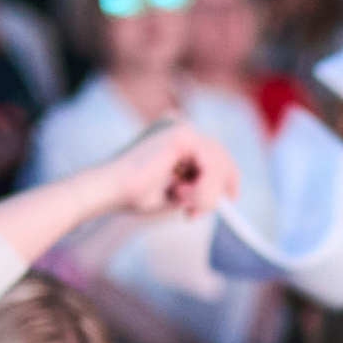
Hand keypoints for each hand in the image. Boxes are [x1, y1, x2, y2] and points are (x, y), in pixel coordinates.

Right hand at [100, 122, 237, 219]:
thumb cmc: (137, 195)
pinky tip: (179, 193)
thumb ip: (201, 189)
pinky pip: (212, 167)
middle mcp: (184, 130)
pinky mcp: (183, 135)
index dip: (229, 178)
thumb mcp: (179, 194)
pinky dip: (202, 189)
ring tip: (184, 205)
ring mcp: (184, 129)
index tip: (230, 200)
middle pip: (223, 159)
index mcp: (182, 141)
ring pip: (220, 166)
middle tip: (193, 212)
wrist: (112, 190)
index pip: (219, 156)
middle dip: (216, 191)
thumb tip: (226, 195)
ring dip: (206, 195)